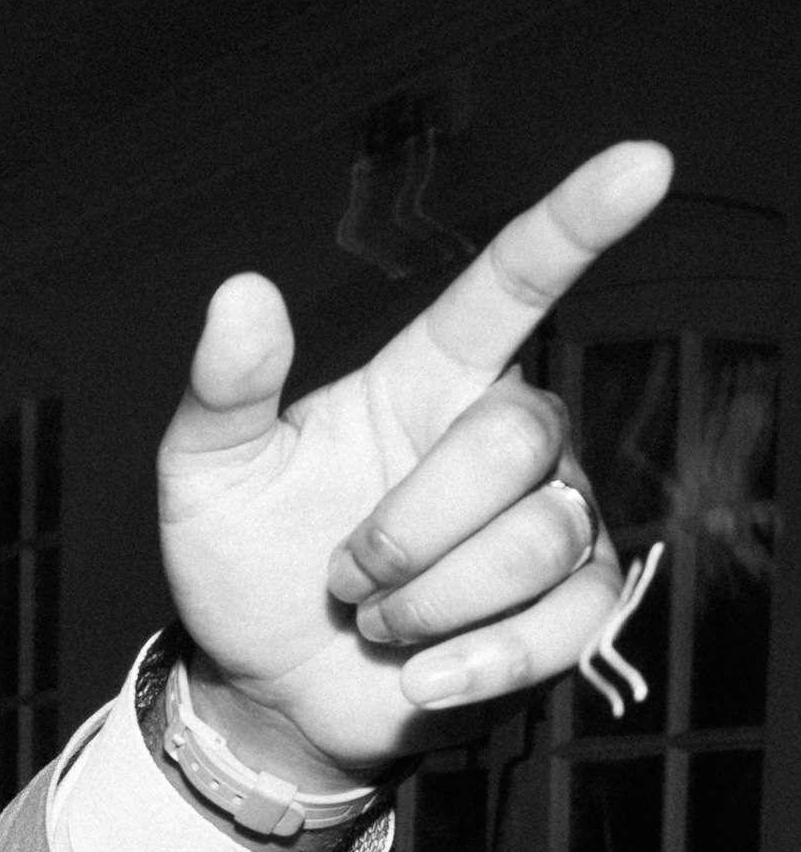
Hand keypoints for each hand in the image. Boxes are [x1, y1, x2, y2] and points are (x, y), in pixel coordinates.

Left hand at [159, 140, 672, 786]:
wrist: (267, 689)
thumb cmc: (245, 564)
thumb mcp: (207, 474)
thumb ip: (226, 387)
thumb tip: (241, 293)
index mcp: (426, 380)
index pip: (513, 286)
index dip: (577, 223)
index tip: (644, 162)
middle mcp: (501, 437)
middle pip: (517, 440)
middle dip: (414, 527)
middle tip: (345, 574)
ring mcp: (546, 521)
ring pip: (540, 538)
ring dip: (431, 601)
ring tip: (374, 621)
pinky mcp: (568, 609)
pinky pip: (569, 623)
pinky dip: (482, 661)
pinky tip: (422, 678)